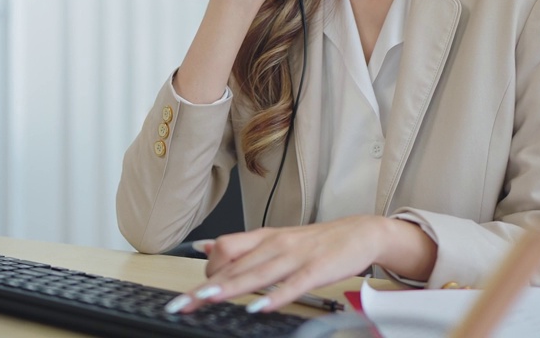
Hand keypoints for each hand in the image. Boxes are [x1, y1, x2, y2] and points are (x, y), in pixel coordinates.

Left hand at [165, 216, 433, 313]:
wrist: (359, 232)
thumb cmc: (316, 241)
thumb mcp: (275, 239)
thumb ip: (241, 246)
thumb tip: (204, 247)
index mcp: (263, 238)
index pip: (224, 249)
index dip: (207, 270)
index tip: (191, 292)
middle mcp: (274, 245)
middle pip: (233, 264)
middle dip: (205, 287)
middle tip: (180, 304)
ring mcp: (295, 257)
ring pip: (256, 273)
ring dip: (230, 288)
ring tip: (207, 300)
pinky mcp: (315, 270)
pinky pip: (291, 285)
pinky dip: (274, 297)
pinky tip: (259, 307)